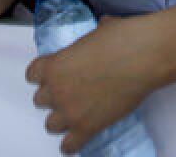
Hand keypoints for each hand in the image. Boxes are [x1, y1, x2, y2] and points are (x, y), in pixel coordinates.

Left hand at [26, 16, 159, 153]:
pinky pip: (69, 146)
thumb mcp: (97, 31)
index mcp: (54, 64)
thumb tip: (101, 34)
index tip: (53, 75)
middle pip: (40, 100)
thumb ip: (89, 42)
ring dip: (62, 120)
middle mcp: (57, 89)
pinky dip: (72, 144)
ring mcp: (70, 111)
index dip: (44, 75)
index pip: (32, 75)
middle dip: (55, 96)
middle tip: (71, 91)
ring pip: (50, 125)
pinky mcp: (88, 127)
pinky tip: (78, 138)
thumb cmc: (123, 39)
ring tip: (75, 114)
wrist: (143, 56)